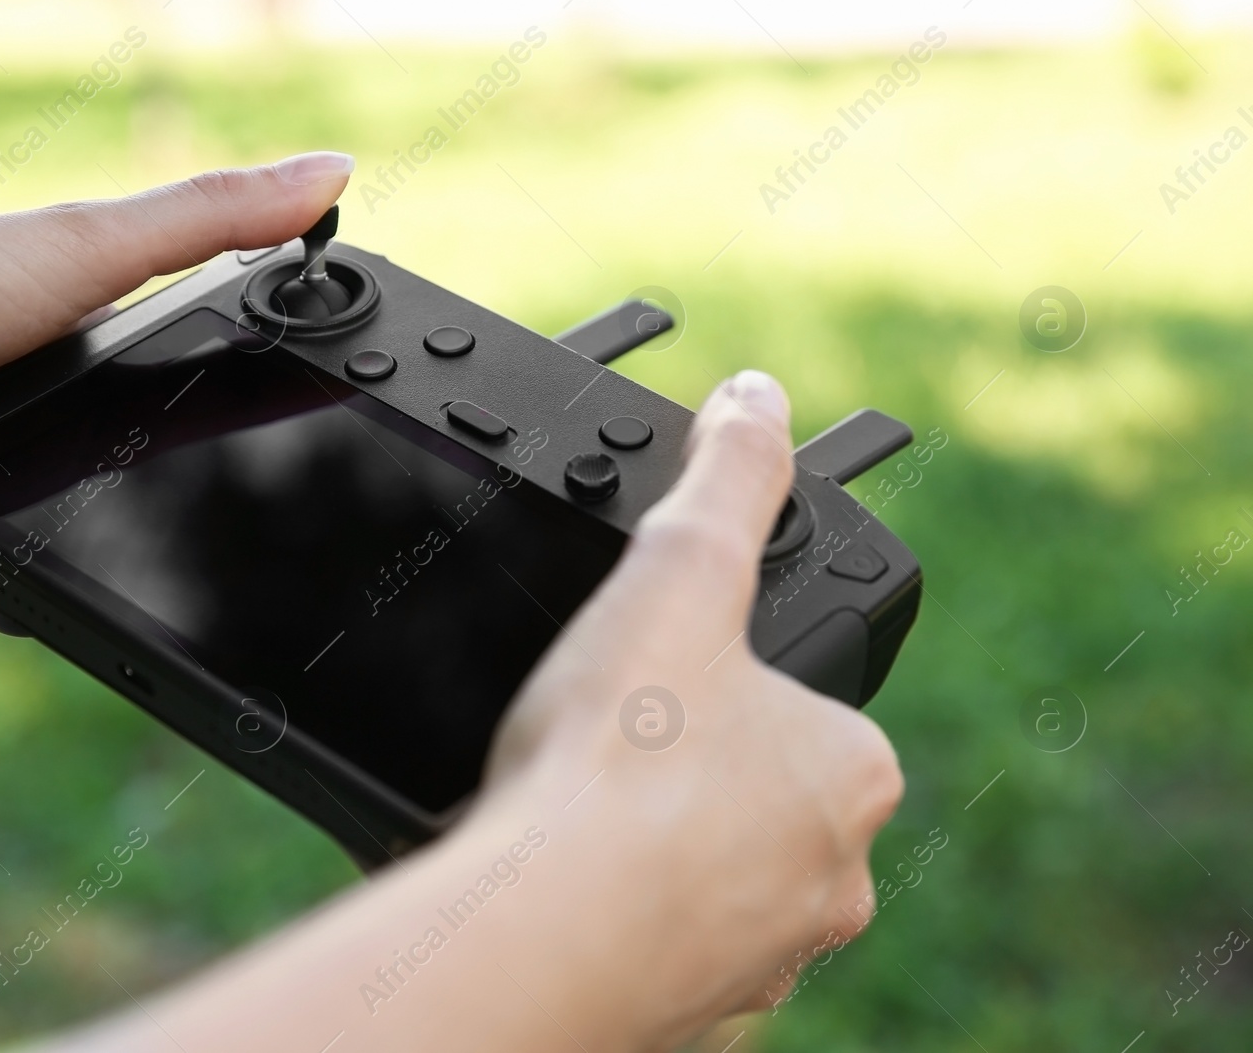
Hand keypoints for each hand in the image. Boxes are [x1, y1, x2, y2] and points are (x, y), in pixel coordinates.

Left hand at [0, 151, 355, 581]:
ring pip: (132, 519)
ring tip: (220, 568)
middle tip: (299, 511)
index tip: (354, 396)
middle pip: (186, 443)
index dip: (287, 369)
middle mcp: (76, 398)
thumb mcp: (90, 248)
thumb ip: (207, 218)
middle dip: (234, 479)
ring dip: (163, 542)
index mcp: (106, 320)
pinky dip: (87, 596)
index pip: (222, 345)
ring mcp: (38, 473)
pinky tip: (121, 613)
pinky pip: (64, 581)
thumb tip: (332, 168)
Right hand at [23, 372, 904, 1052]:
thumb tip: (759, 398)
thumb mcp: (675, 575)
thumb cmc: (617, 764)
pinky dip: (619, 910)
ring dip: (653, 844)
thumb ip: (728, 477)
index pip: (809, 709)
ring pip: (711, 875)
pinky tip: (557, 874)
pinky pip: (660, 943)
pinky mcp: (689, 1012)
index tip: (663, 681)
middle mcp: (830, 882)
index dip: (729, 681)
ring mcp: (762, 959)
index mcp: (851, 774)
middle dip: (690, 769)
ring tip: (573, 807)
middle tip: (606, 742)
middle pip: (757, 796)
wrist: (538, 927)